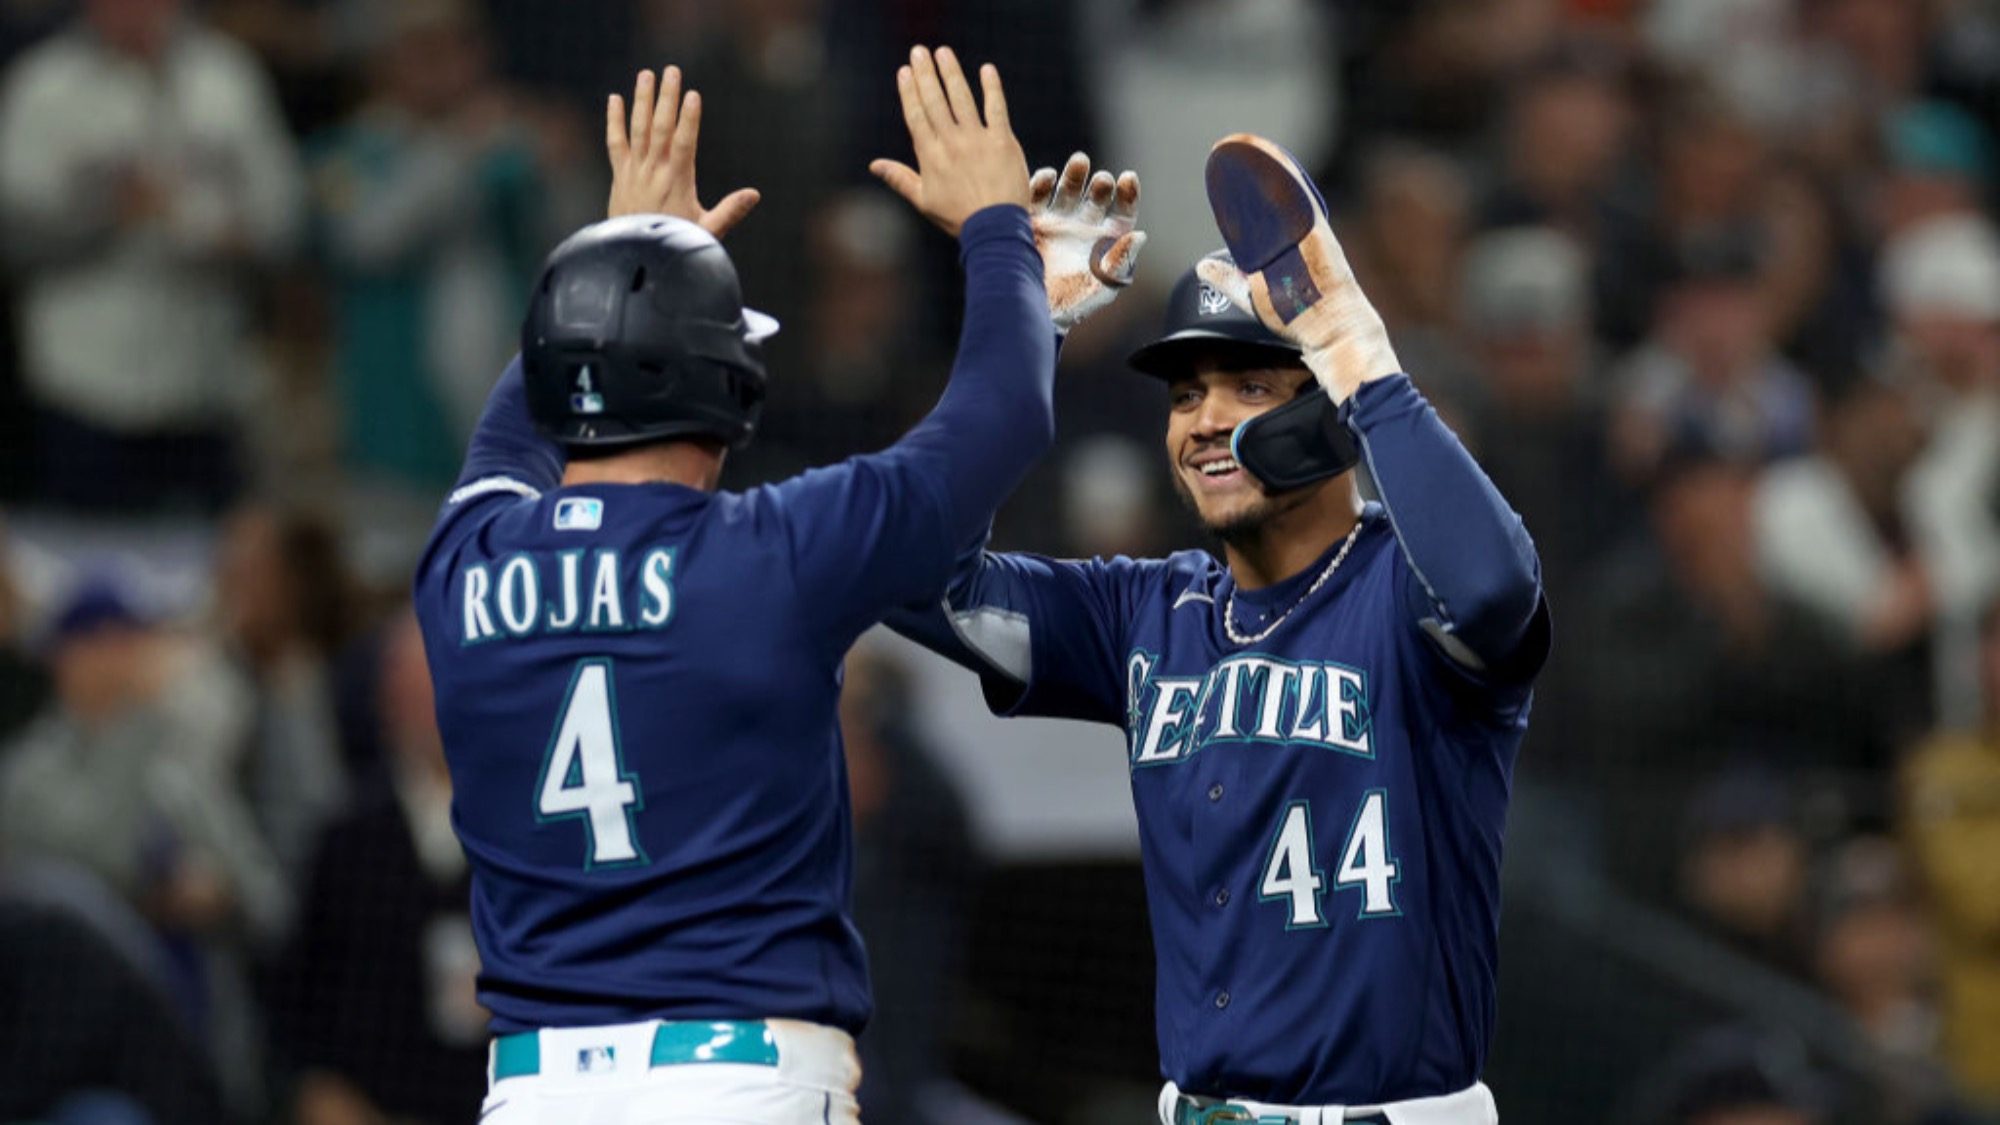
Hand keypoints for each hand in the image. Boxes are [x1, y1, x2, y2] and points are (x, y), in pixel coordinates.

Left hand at [606, 66, 760, 237]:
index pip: (683, 143)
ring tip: (646, 75)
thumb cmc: (674, 243)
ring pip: (638, 129)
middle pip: (660, 127)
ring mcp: (634, 172)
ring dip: (642, 100)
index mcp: (677, 182)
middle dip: (667, 97)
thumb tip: (754, 195)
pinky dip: (614, 121)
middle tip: (672, 71)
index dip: (689, 119)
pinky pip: (615, 143)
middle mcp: (653, 172)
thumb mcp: (707, 231)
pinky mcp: (619, 176)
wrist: (635, 259)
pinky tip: (615, 99)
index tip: (693, 95)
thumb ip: (729, 212)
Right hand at [868, 46, 1029, 236]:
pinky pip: (996, 108)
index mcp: (930, 156)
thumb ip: (899, 178)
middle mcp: (951, 143)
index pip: (916, 116)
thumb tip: (874, 165)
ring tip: (943, 52)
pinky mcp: (1002, 141)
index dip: (909, 91)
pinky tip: (986, 70)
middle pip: (934, 101)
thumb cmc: (958, 217)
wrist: (994, 229)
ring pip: (961, 99)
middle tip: (918, 51)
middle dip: (925, 73)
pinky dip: (991, 88)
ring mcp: (977, 140)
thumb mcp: (923, 201)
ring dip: (951, 73)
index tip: (904, 71)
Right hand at [1031, 153, 1145, 332]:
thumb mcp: (1104, 285)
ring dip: (1073, 175)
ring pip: (1067, 190)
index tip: (1128, 179)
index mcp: (1106, 237)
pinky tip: (1048, 177)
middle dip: (1099, 184)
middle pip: (1094, 195)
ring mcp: (1057, 220)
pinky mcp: (1031, 221)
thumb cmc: (1077, 302)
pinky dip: (1041, 184)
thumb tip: (1139, 235)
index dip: (1127, 193)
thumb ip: (1121, 261)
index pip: (1121, 209)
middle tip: (1101, 179)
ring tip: (1079, 162)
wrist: (1038, 312)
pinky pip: (1036, 197)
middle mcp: (1083, 223)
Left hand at [1197, 133, 1399, 402]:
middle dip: (1258, 165)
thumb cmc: (1298, 315)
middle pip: (1277, 190)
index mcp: (1287, 242)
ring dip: (1269, 164)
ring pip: (1288, 189)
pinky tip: (1272, 160)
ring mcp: (1309, 231)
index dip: (1253, 183)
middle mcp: (1299, 231)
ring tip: (1248, 143)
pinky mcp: (1317, 234)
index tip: (1234, 164)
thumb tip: (1201, 266)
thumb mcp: (1253, 296)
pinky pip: (1302, 200)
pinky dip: (1288, 180)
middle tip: (1235, 144)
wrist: (1329, 328)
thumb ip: (1228, 279)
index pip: (1268, 205)